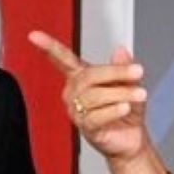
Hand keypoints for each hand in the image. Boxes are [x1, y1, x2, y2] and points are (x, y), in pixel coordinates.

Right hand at [27, 33, 151, 162]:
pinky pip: (96, 117)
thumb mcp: (129, 83)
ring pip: (95, 96)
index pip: (63, 59)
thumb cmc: (127, 110)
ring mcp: (77, 111)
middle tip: (138, 71)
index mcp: (81, 77)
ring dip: (121, 94)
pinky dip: (113, 111)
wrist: (132, 137)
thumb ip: (122, 67)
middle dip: (115, 72)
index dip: (48, 47)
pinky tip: (125, 108)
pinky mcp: (85, 128)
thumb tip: (120, 50)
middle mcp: (74, 93)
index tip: (34, 36)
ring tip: (139, 95)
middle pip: (89, 76)